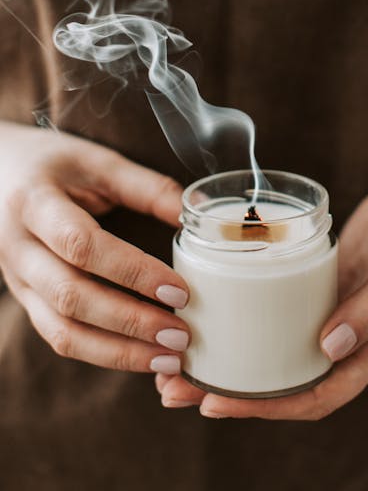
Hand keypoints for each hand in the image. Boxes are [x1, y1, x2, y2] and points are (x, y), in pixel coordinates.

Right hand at [0, 121, 189, 372]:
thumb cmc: (51, 163)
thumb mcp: (97, 161)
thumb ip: (146, 187)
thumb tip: (197, 214)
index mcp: (34, 203)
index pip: (82, 245)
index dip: (132, 271)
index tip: (178, 290)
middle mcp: (17, 247)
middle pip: (71, 296)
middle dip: (130, 322)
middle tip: (181, 335)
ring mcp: (16, 280)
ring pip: (62, 330)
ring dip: (118, 351)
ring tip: (169, 358)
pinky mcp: (25, 300)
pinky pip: (59, 337)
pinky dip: (102, 353)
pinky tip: (141, 355)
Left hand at [156, 179, 367, 418]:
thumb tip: (329, 349)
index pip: (318, 394)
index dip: (266, 407)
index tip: (217, 402)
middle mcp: (349, 339)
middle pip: (286, 380)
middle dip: (232, 390)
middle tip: (175, 387)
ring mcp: (333, 314)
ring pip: (277, 350)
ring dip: (231, 358)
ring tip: (179, 359)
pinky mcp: (320, 288)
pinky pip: (279, 313)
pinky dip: (247, 321)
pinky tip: (214, 313)